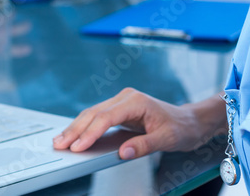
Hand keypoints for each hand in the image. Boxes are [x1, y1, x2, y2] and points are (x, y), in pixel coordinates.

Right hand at [53, 88, 217, 159]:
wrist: (190, 121)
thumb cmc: (180, 128)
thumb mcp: (166, 139)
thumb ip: (144, 146)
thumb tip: (123, 153)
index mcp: (136, 101)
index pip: (106, 117)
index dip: (90, 133)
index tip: (78, 147)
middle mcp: (126, 98)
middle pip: (94, 113)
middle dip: (75, 130)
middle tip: (59, 144)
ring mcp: (121, 102)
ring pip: (92, 114)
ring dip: (76, 128)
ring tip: (61, 141)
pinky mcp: (119, 110)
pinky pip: (97, 117)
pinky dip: (84, 127)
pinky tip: (74, 136)